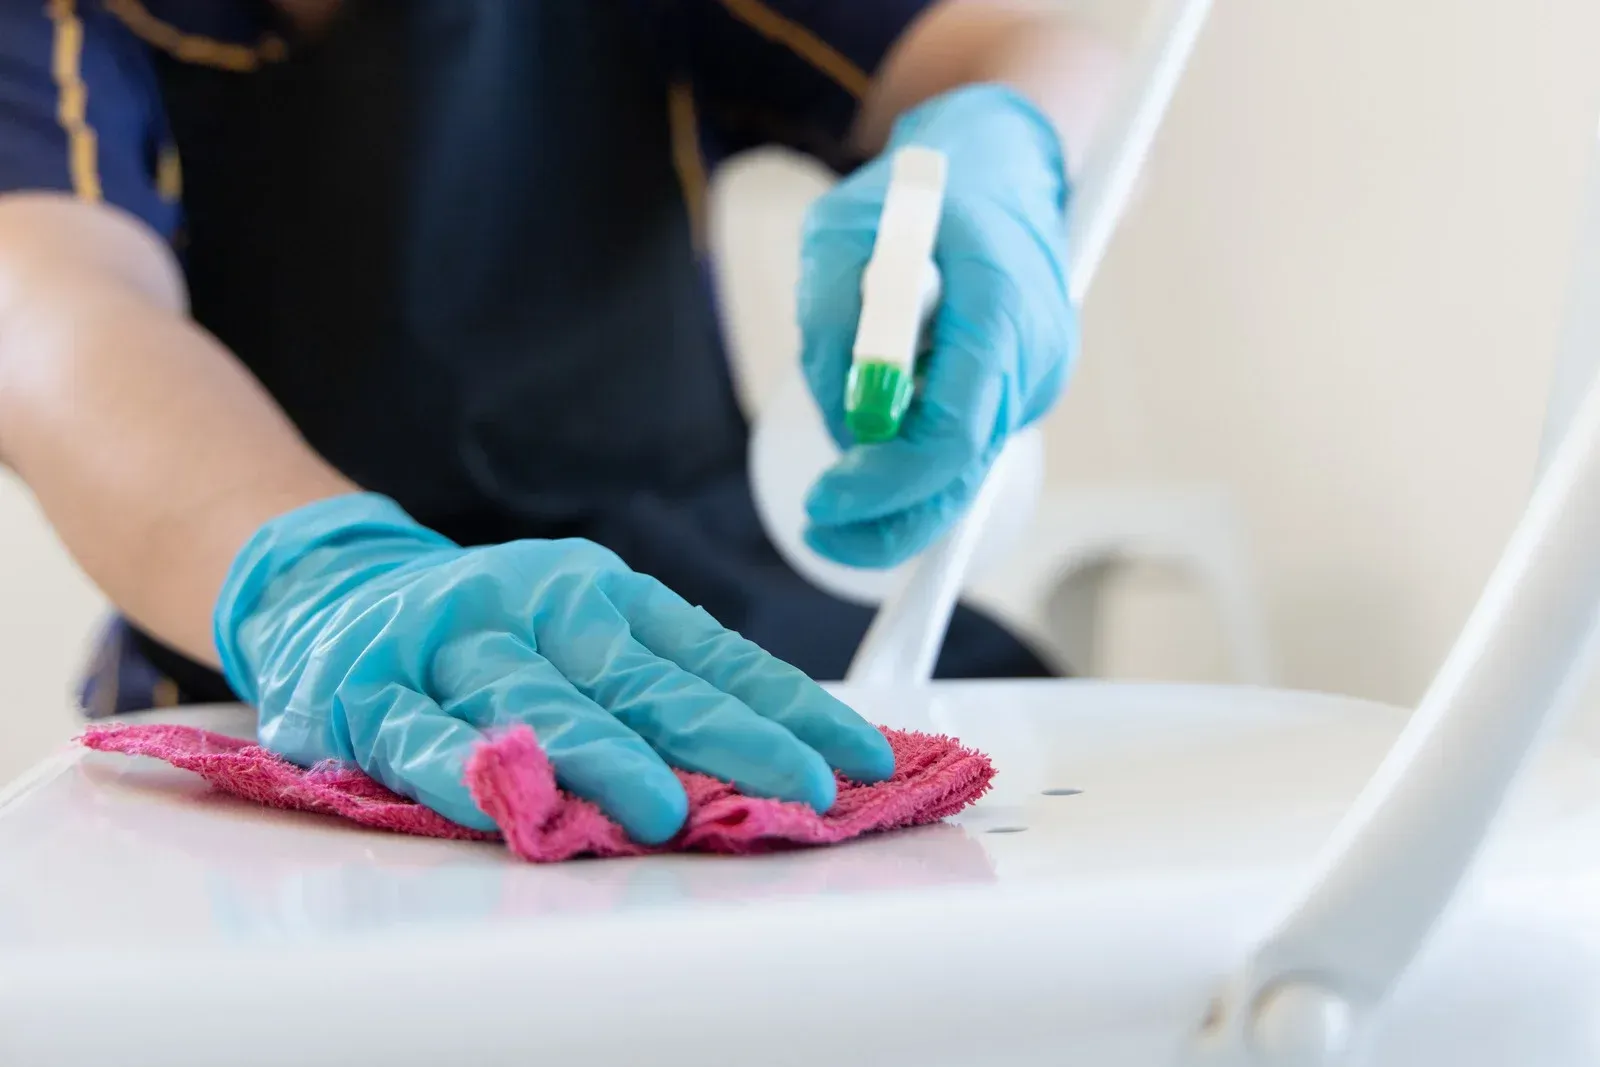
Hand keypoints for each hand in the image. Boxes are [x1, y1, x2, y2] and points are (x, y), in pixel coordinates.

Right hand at [213, 494, 895, 844]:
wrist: (329, 588)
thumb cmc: (487, 628)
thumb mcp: (581, 629)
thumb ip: (660, 687)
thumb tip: (782, 753)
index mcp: (600, 593)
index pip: (711, 656)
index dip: (788, 708)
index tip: (859, 757)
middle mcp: (533, 604)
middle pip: (640, 680)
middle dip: (727, 739)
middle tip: (797, 787)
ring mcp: (449, 642)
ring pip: (535, 701)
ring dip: (603, 755)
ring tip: (665, 808)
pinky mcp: (367, 688)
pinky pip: (416, 734)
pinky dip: (463, 769)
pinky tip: (510, 802)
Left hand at [798, 85, 1077, 567]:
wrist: (1000, 164)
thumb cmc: (915, 193)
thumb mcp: (840, 231)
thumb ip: (833, 319)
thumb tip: (846, 425)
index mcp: (999, 303)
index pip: (954, 431)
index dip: (888, 481)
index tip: (825, 502)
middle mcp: (1035, 354)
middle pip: (964, 474)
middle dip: (888, 517)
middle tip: (819, 529)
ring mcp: (1040, 379)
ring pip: (960, 466)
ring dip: (894, 471)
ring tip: (847, 406)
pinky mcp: (1026, 392)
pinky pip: (964, 442)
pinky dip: (916, 447)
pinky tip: (890, 399)